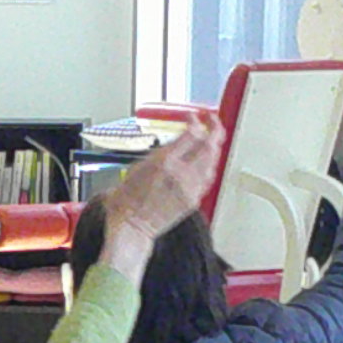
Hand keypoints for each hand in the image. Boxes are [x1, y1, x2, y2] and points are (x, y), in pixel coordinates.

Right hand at [93, 114, 225, 254]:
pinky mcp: (194, 200)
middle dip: (214, 128)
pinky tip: (205, 161)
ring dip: (213, 146)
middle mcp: (181, 174)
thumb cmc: (128, 199)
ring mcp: (190, 188)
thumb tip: (178, 140)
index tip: (193, 117)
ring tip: (210, 139)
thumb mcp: (139, 165)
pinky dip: (209, 164)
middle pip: (210, 144)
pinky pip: (208, 177)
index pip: (192, 133)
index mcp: (165, 162)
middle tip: (211, 121)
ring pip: (213, 160)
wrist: (132, 225)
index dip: (196, 121)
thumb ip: (163, 151)